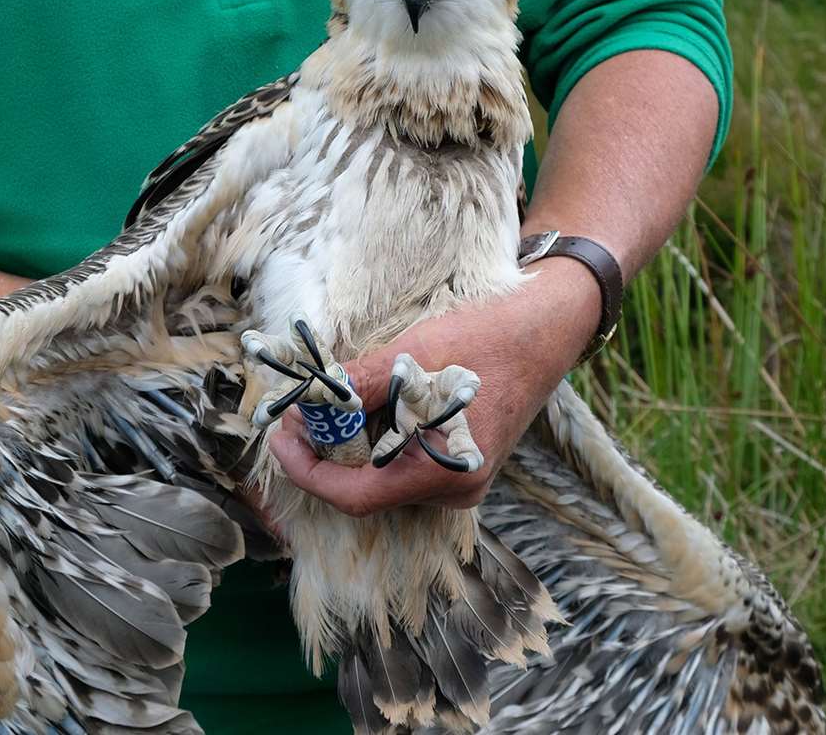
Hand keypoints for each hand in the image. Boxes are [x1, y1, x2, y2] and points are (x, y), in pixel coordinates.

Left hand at [269, 257, 601, 516]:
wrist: (544, 328)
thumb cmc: (485, 338)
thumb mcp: (410, 358)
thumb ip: (357, 389)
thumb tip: (307, 407)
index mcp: (444, 474)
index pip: (354, 497)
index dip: (307, 470)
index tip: (281, 435)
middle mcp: (454, 490)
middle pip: (367, 490)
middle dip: (328, 452)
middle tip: (303, 411)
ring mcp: (461, 481)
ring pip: (385, 477)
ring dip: (353, 443)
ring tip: (337, 402)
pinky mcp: (463, 464)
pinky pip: (406, 464)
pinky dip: (379, 439)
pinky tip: (373, 405)